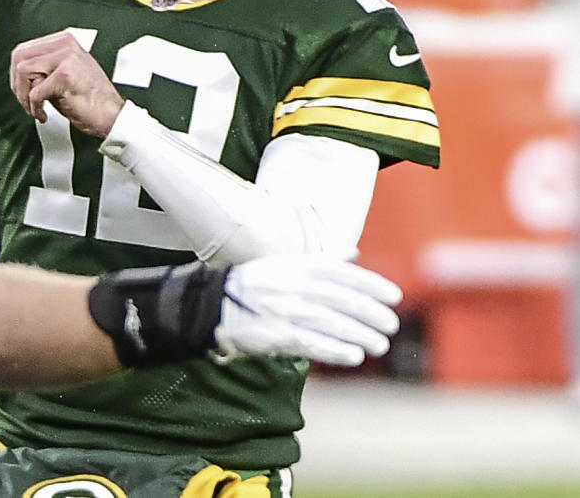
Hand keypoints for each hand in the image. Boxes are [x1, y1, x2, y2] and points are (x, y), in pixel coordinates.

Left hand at [9, 31, 123, 136]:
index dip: (16, 73)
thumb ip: (44, 66)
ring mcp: (66, 58)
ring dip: (23, 97)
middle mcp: (65, 45)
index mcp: (64, 41)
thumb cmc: (90, 98)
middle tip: (25, 101)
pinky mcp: (65, 76)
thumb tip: (18, 72)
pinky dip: (34, 108)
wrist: (112, 115)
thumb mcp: (64, 72)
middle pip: (19, 56)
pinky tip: (44, 115)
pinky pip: (34, 93)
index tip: (22, 89)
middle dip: (17, 84)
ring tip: (35, 108)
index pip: (24, 49)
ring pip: (23, 71)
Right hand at [214, 255, 402, 366]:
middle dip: (372, 313)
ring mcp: (286, 310)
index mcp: (297, 266)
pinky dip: (336, 351)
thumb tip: (353, 252)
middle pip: (343, 299)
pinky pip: (313, 343)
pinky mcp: (277, 334)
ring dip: (361, 336)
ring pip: (333, 323)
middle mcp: (294, 286)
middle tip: (392, 324)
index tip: (394, 296)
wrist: (214, 303)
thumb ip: (321, 262)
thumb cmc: (255, 285)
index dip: (371, 284)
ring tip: (380, 345)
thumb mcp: (285, 264)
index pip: (342, 273)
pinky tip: (354, 356)